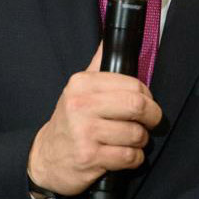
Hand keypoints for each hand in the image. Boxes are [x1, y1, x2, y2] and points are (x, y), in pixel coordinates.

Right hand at [27, 43, 162, 196]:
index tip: (147, 104)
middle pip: (137, 106)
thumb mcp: (78, 90)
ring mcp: (84, 132)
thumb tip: (108, 40)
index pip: (132, 84)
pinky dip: (135, 159)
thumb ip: (97, 66)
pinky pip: (129, 156)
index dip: (148, 97)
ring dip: (141, 141)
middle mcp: (81, 105)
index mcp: (81, 84)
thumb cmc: (70, 122)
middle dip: (152, 117)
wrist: (46, 157)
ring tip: (131, 141)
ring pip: (136, 134)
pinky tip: (126, 156)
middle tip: (150, 123)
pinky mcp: (90, 157)